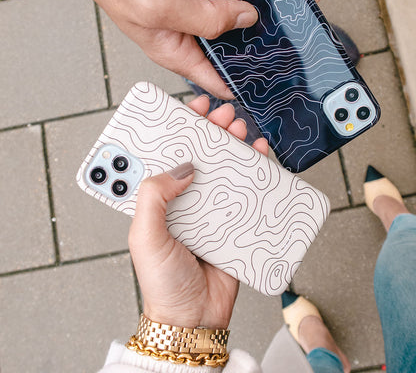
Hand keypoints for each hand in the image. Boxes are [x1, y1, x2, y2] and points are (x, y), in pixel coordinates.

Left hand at [128, 96, 268, 328]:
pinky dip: (254, 169)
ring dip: (232, 144)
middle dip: (209, 131)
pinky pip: (247, 189)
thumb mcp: (145, 236)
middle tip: (220, 114)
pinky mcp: (234, 220)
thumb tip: (182, 166)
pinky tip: (258, 154)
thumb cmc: (163, 283)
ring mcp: (211, 209)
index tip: (187, 110)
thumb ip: (153, 197)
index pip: (165, 156)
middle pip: (198, 156)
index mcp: (157, 202)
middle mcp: (184, 201)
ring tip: (239, 127)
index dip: (175, 131)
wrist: (195, 317)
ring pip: (224, 168)